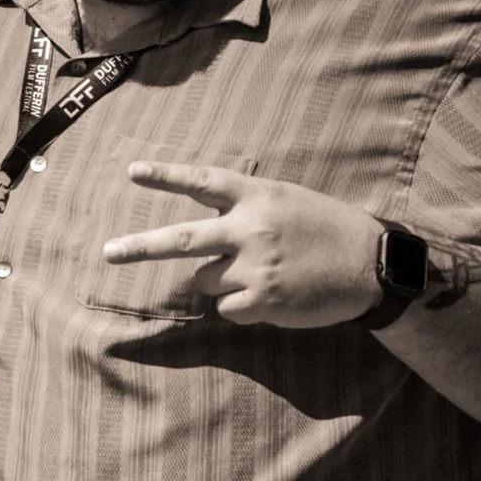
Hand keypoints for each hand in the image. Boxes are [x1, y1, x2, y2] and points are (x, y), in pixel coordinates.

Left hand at [101, 161, 381, 326]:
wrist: (372, 265)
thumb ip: (247, 210)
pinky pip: (228, 309)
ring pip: (206, 282)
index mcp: (257, 196)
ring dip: (222, 284)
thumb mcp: (288, 202)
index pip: (202, 183)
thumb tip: (205, 237)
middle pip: (181, 239)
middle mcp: (250, 228)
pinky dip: (243, 308)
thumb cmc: (328, 230)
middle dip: (140, 247)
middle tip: (108, 253)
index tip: (132, 172)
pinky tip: (275, 297)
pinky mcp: (262, 299)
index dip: (166, 176)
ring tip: (264, 277)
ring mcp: (254, 265)